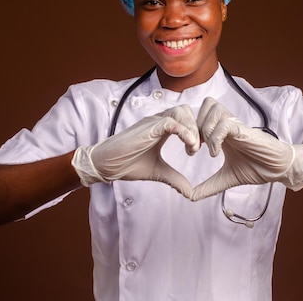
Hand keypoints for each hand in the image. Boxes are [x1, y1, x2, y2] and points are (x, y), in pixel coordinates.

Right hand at [71, 104, 198, 198]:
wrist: (106, 165)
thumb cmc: (127, 164)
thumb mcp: (158, 172)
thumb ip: (174, 179)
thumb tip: (189, 192)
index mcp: (161, 128)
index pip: (185, 118)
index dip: (195, 130)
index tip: (197, 149)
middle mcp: (158, 121)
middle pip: (185, 111)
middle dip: (196, 127)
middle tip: (196, 148)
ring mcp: (153, 122)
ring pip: (180, 112)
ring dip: (192, 128)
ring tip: (193, 148)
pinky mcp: (148, 128)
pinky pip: (171, 122)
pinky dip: (184, 132)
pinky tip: (189, 146)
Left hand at [191, 97, 302, 200]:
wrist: (278, 169)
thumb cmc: (257, 168)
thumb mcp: (227, 179)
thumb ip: (209, 186)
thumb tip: (192, 197)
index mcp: (222, 133)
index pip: (201, 115)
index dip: (191, 130)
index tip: (191, 152)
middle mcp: (228, 125)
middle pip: (206, 105)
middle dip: (194, 127)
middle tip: (195, 149)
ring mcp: (236, 126)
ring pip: (214, 109)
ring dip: (205, 129)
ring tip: (207, 150)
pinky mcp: (244, 130)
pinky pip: (225, 124)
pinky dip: (216, 138)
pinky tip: (216, 153)